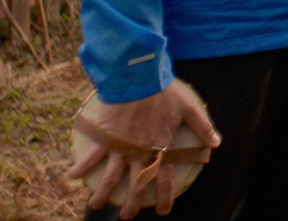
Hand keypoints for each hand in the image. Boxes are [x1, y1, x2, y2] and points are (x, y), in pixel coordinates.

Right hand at [66, 78, 219, 217]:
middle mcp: (141, 153)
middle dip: (131, 205)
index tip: (164, 210)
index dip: (165, 197)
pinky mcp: (106, 139)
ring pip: (110, 179)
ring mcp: (121, 148)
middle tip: (127, 216)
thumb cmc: (165, 93)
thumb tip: (216, 143)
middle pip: (136, 186)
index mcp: (161, 148)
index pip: (165, 179)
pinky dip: (80, 168)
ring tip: (95, 206)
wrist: (139, 81)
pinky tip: (72, 177)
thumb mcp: (189, 110)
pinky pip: (91, 157)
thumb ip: (203, 127)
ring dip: (102, 194)